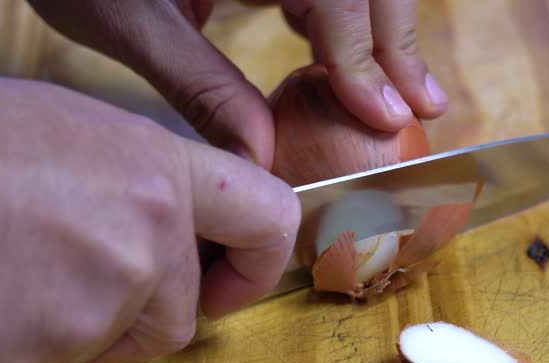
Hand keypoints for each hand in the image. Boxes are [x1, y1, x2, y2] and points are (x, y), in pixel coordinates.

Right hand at [0, 70, 297, 362]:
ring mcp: (103, 303)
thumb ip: (138, 186)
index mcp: (160, 173)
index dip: (257, 264)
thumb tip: (166, 228)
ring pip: (114, 346)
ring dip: (77, 329)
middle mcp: (148, 240)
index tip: (234, 284)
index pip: (266, 219)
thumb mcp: (72, 132)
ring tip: (8, 271)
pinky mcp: (49, 355)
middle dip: (135, 314)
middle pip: (179, 317)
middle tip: (63, 274)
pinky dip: (19, 348)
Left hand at [26, 0, 447, 168]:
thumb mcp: (127, 20)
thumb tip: (262, 156)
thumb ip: (199, 85)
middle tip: (421, 107)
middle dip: (394, 40)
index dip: (362, 52)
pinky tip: (353, 66)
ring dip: (382, 31)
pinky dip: (347, 22)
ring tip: (408, 94)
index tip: (381, 113)